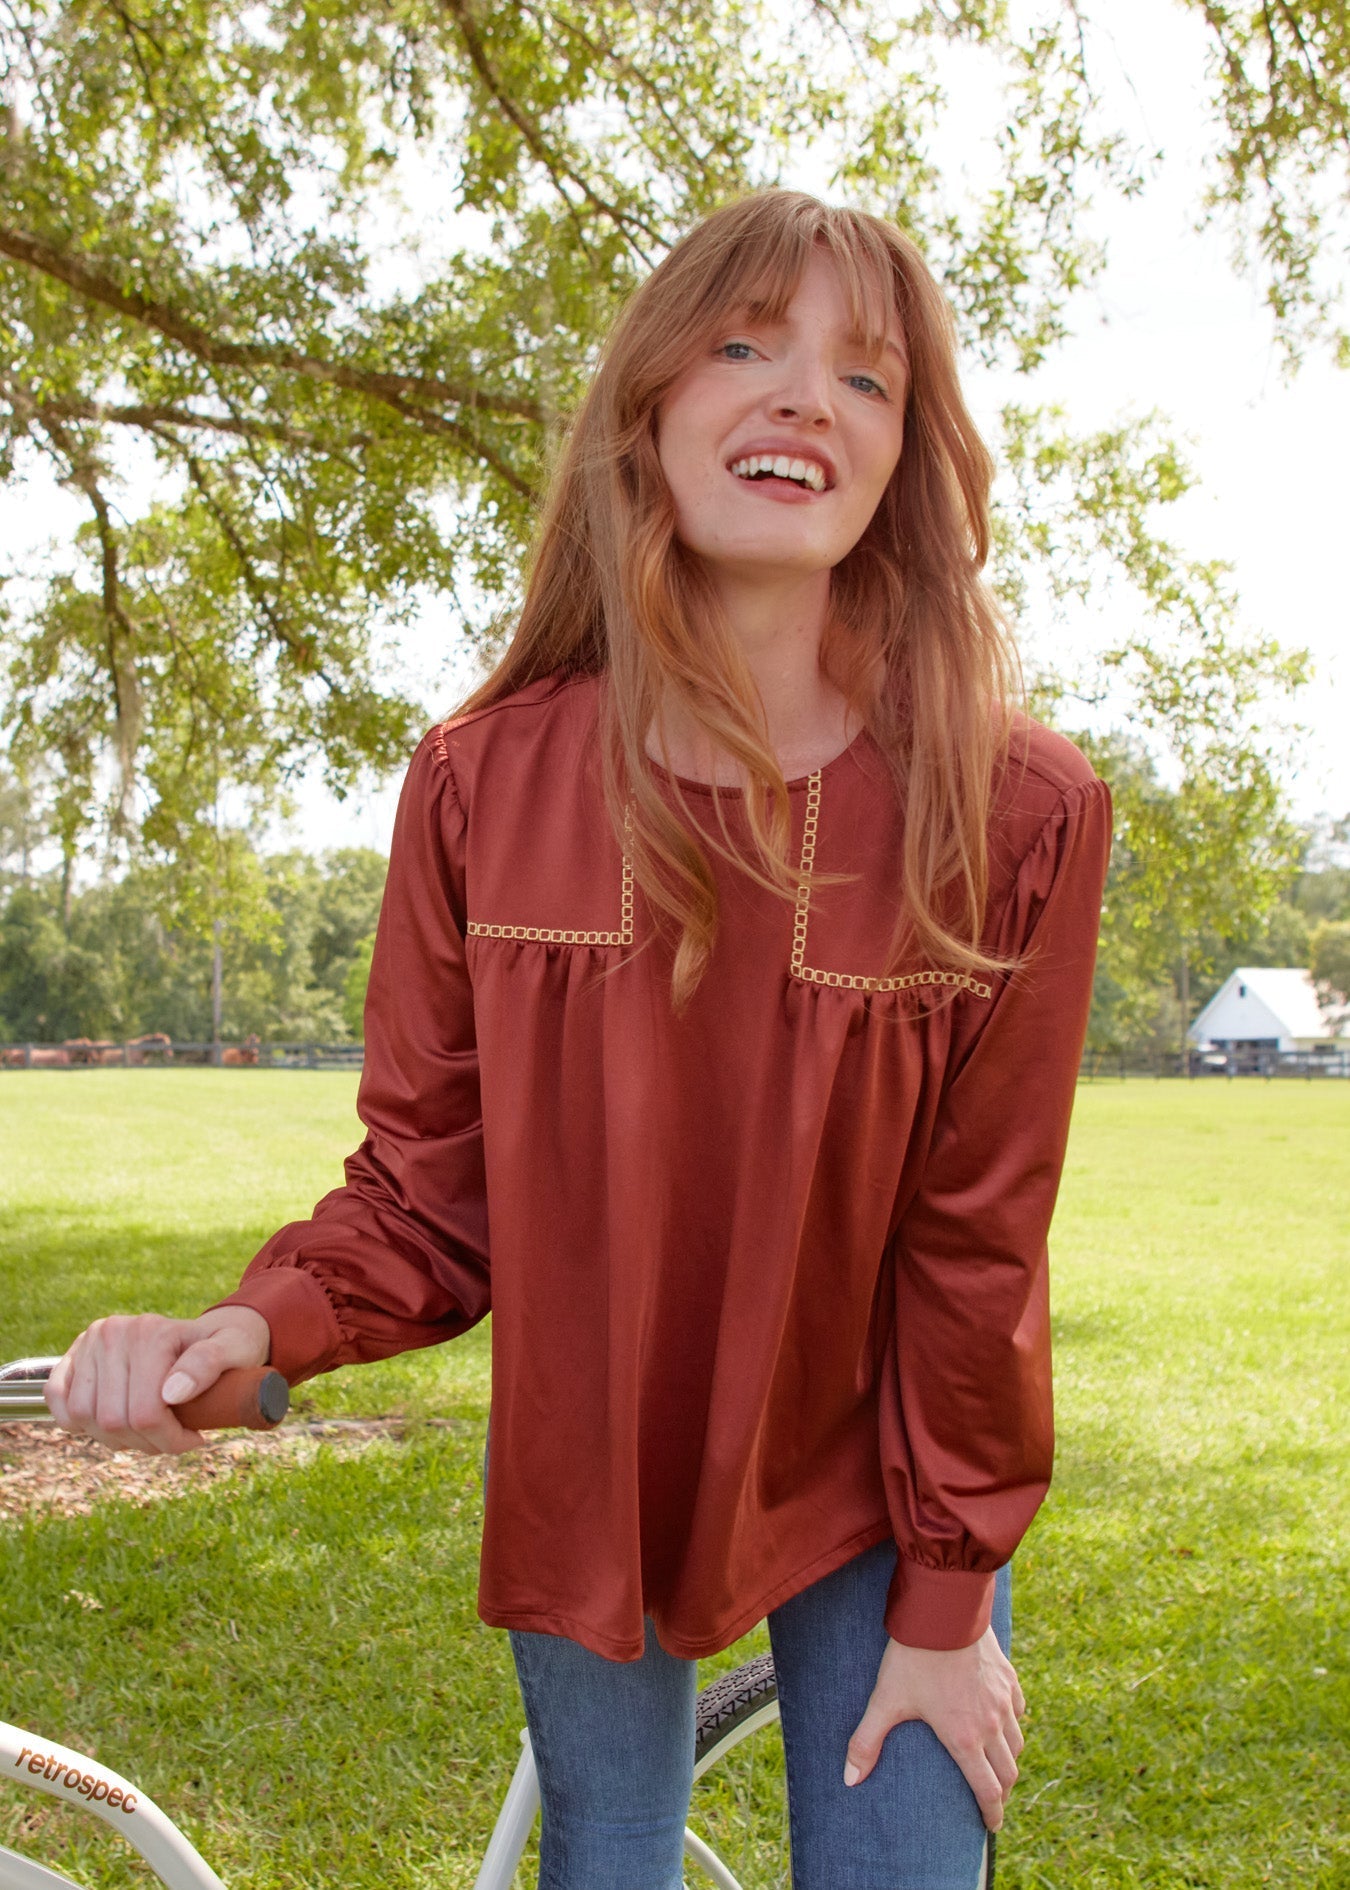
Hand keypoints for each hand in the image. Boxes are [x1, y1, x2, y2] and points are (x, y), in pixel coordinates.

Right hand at [44, 1307, 271, 1455]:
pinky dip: (79, 1423)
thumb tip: (172, 1394)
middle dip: (146, 1443)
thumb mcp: (234, 1348)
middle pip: (113, 1421)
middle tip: (171, 1438)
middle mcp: (113, 1333)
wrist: (208, 1332)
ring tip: (147, 1430)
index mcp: (151, 1332)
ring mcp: (89, 1343)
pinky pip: (58, 1400)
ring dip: (116, 1439)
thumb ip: (209, 1364)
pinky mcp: (72, 1356)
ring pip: (85, 1418)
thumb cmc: (227, 1344)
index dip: (169, 1440)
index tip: (195, 1440)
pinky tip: (110, 1424)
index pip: (145, 1413)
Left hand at [844, 1627, 1024, 1830]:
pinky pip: (1018, 1709)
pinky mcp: (1008, 1676)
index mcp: (964, 1738)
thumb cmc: (913, 1656)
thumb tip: (849, 1780)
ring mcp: (1003, 1699)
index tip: (991, 1827)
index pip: (987, 1789)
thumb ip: (866, 1741)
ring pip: (1017, 1742)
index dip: (991, 1813)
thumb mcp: (885, 1699)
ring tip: (998, 1766)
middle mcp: (991, 1724)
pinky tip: (1003, 1721)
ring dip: (1010, 1760)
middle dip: (1003, 1792)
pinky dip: (1013, 1723)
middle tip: (993, 1801)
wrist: (943, 1610)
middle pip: (1009, 1771)